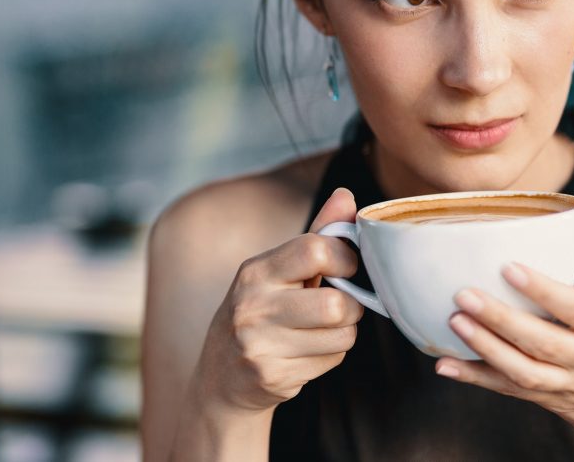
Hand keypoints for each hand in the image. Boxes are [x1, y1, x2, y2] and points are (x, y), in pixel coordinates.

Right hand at [191, 187, 364, 416]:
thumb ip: (317, 234)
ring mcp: (259, 345)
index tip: (346, 268)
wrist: (222, 376)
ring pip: (342, 335)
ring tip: (320, 330)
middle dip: (351, 306)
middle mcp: (252, 306)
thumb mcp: (280, 271)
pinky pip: (333, 360)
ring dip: (343, 333)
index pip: (314, 250)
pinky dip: (331, 355)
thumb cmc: (261, 312)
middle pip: (336, 304)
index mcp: (256, 271)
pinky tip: (307, 352)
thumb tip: (346, 195)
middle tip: (338, 306)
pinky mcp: (272, 376)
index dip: (345, 258)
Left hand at [435, 215, 573, 460]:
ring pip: (524, 372)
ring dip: (485, 349)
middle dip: (500, 320)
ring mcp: (572, 386)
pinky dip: (478, 380)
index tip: (508, 267)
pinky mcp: (553, 401)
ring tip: (455, 322)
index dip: (542, 290)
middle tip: (463, 294)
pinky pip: (512, 391)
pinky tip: (447, 366)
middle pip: (543, 342)